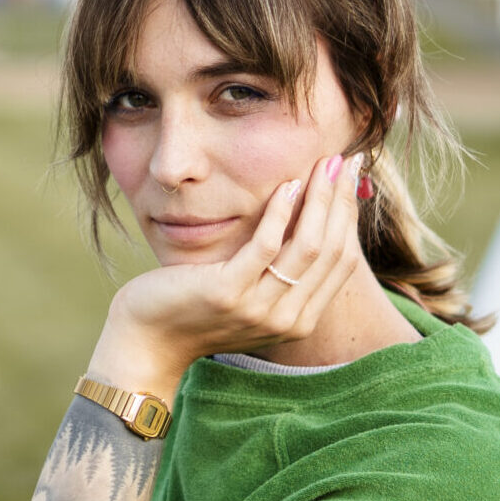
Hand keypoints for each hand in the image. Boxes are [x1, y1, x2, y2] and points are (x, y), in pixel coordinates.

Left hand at [90, 151, 365, 393]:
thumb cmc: (196, 308)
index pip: (340, 262)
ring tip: (323, 164)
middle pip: (331, 251)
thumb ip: (283, 271)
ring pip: (308, 246)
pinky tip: (286, 185)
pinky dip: (280, 212)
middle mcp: (287, 319)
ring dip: (319, 199)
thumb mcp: (252, 295)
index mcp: (299, 321)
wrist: (149, 340)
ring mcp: (259, 309)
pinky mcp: (228, 292)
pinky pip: (266, 246)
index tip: (350, 177)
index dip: (349, 216)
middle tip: (345, 160)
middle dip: (341, 200)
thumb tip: (313, 218)